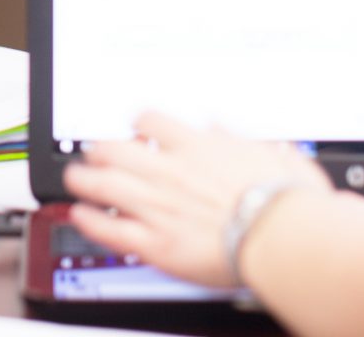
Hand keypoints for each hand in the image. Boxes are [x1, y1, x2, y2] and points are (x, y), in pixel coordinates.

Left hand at [63, 110, 332, 287]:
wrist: (286, 238)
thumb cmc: (289, 201)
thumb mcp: (272, 152)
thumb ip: (238, 137)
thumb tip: (221, 124)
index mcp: (197, 147)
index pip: (150, 120)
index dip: (136, 123)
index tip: (134, 129)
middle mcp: (170, 171)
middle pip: (115, 148)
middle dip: (98, 150)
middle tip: (93, 153)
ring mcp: (159, 206)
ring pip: (103, 184)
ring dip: (83, 180)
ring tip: (74, 179)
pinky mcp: (157, 243)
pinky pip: (110, 228)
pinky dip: (89, 220)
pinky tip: (80, 215)